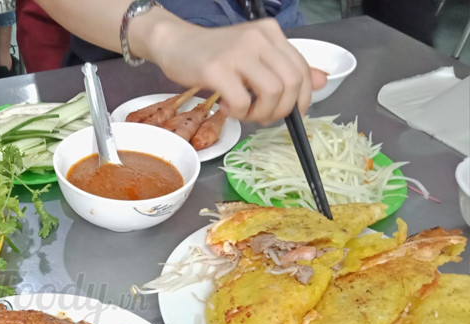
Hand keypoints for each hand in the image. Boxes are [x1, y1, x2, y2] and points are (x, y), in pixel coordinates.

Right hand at [147, 18, 325, 122]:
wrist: (175, 43)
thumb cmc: (213, 54)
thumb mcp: (254, 56)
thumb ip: (285, 67)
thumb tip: (322, 81)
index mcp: (270, 33)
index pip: (302, 69)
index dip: (303, 99)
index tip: (292, 113)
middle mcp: (258, 38)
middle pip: (291, 83)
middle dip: (282, 110)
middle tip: (264, 117)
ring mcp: (238, 52)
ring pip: (272, 92)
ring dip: (261, 114)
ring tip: (246, 113)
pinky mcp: (217, 69)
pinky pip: (242, 101)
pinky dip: (239, 113)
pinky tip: (228, 108)